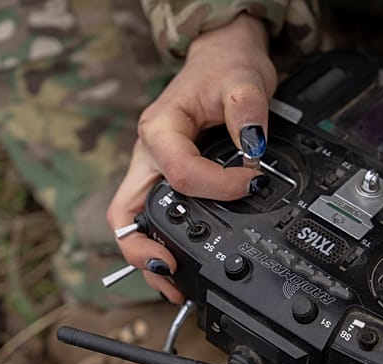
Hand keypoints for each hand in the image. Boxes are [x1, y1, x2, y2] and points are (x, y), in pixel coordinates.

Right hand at [106, 14, 276, 301]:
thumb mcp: (242, 80)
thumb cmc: (227, 69)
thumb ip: (248, 114)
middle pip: (128, 213)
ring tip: (175, 285)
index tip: (251, 185)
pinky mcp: (167, 179)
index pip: (181, 175)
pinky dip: (164, 243)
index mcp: (159, 130)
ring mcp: (154, 170)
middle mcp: (149, 154)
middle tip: (173, 274)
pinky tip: (182, 264)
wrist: (223, 59)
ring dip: (150, 255)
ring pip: (136, 221)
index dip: (218, 189)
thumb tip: (254, 149)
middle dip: (146, 248)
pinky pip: (156, 217)